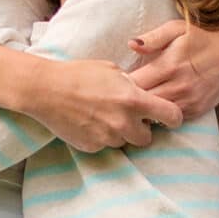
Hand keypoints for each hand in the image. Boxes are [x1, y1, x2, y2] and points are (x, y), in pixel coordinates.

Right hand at [23, 55, 179, 151]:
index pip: (171, 116)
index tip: (168, 117)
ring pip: (125, 142)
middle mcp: (124, 123)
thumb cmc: (78, 74)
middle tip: (128, 117)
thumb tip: (141, 93)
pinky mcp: (92, 147)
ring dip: (120, 133)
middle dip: (141, 129)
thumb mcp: (112, 70)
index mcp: (134, 100)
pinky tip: (88, 122)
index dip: (173, 117)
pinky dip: (100, 137)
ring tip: (102, 117)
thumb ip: (131, 86)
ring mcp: (108, 137)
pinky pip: (104, 145)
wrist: (46, 90)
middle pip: (147, 138)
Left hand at [129, 20, 218, 119]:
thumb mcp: (177, 28)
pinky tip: (155, 106)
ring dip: (144, 109)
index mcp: (169, 65)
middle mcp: (178, 86)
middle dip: (130, 100)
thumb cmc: (201, 36)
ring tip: (137, 101)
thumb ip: (153, 37)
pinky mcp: (196, 110)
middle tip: (122, 95)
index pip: (135, 84)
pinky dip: (161, 114)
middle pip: (142, 102)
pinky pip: (172, 119)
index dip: (122, 85)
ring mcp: (188, 101)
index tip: (117, 82)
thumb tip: (131, 44)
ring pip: (156, 114)